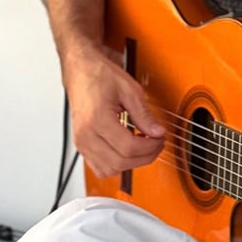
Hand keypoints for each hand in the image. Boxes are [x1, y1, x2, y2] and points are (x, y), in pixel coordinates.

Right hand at [65, 48, 164, 178]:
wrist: (81, 71)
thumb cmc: (100, 76)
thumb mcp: (129, 90)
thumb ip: (144, 114)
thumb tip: (157, 132)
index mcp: (97, 120)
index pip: (128, 148)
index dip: (150, 147)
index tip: (160, 138)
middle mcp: (85, 135)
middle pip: (120, 162)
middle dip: (144, 156)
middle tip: (156, 143)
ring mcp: (81, 142)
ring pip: (109, 170)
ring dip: (131, 163)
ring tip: (143, 146)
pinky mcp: (81, 145)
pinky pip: (99, 168)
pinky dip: (116, 164)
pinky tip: (127, 150)